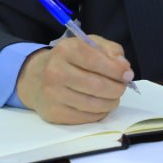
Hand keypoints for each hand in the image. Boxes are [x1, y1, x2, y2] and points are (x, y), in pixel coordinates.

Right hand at [16, 35, 134, 123]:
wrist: (35, 78)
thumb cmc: (70, 60)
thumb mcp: (89, 44)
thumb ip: (110, 50)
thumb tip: (124, 67)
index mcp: (66, 50)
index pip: (95, 60)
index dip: (116, 70)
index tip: (127, 74)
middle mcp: (55, 72)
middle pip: (97, 86)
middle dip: (117, 88)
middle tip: (122, 87)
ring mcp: (52, 95)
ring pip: (94, 105)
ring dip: (111, 102)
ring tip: (112, 96)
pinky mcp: (53, 114)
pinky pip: (86, 118)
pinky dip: (100, 113)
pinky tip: (99, 105)